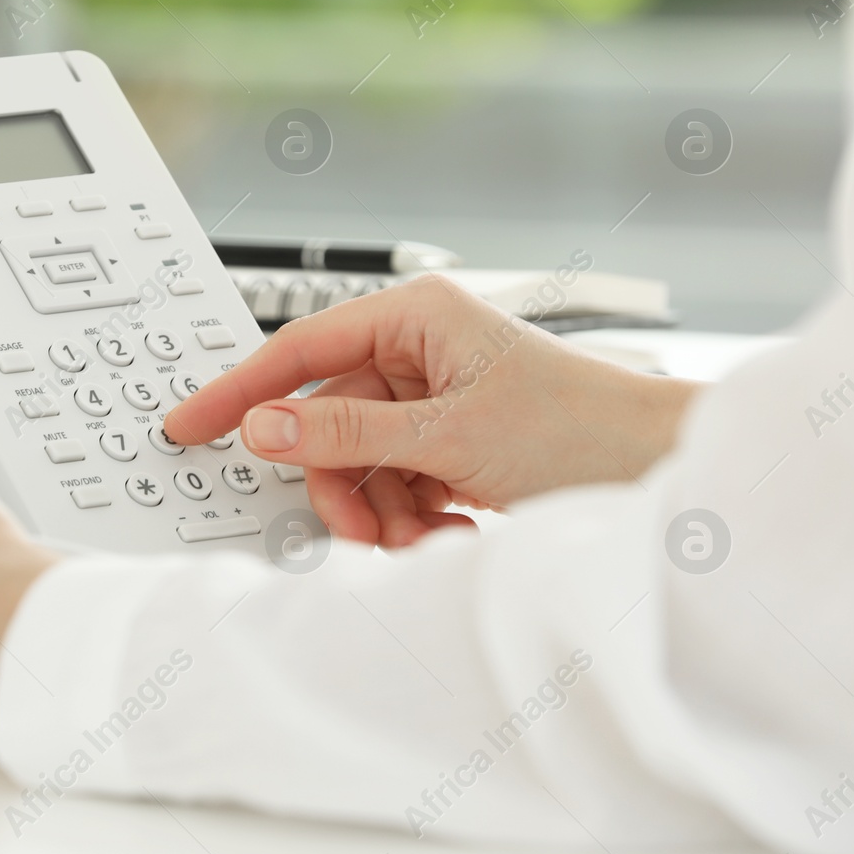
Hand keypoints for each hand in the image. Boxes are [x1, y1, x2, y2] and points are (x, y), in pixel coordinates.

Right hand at [164, 275, 700, 546]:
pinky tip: (450, 531)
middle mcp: (419, 351)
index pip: (299, 349)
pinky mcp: (449, 442)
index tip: (190, 424)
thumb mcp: (447, 435)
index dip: (240, 391)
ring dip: (381, 511)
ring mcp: (433, 399)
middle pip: (325, 420)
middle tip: (363, 528)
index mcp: (415, 317)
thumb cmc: (582, 429)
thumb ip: (343, 434)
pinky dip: (409, 517)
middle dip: (341, 483)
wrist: (662, 473)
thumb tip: (261, 428)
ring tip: (427, 536)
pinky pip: (391, 481)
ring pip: (356, 462)